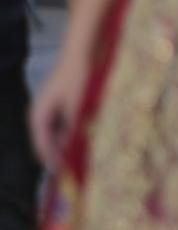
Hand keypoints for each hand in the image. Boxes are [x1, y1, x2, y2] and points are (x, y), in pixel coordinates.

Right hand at [30, 47, 89, 170]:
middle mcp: (40, 115)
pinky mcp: (60, 105)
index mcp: (39, 117)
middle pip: (48, 143)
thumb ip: (73, 130)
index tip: (65, 176)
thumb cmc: (78, 79)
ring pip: (58, 135)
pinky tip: (87, 140)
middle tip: (77, 172)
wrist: (81, 53)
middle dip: (62, 156)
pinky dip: (73, 134)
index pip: (43, 147)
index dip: (54, 162)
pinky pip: (64, 126)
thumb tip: (73, 151)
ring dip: (68, 146)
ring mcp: (49, 110)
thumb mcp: (77, 107)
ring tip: (83, 159)